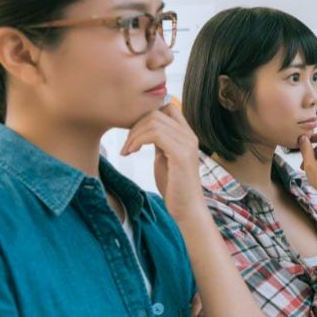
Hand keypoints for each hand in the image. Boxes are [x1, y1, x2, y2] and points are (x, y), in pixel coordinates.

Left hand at [122, 102, 203, 218]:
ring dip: (134, 134)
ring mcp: (187, 144)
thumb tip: (144, 129)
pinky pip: (155, 134)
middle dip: (135, 125)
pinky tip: (131, 152)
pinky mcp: (181, 154)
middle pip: (157, 112)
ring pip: (154, 121)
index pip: (168, 107)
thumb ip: (160, 142)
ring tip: (127, 150)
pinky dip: (138, 140)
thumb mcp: (165, 158)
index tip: (134, 133)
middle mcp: (189, 135)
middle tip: (126, 145)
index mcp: (187, 135)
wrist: (187, 209)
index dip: (146, 115)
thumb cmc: (175, 186)